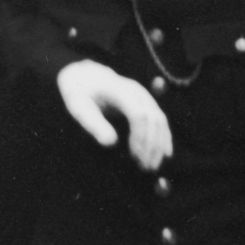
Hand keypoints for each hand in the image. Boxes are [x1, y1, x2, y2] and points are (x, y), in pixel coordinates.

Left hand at [54, 61, 171, 171]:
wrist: (84, 77)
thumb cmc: (79, 94)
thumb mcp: (79, 108)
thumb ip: (94, 124)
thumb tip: (111, 143)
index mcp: (120, 91)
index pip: (139, 115)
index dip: (140, 137)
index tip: (134, 157)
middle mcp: (137, 92)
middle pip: (153, 119)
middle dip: (152, 145)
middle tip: (146, 168)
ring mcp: (144, 96)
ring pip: (160, 120)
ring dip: (159, 144)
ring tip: (153, 166)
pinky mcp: (147, 103)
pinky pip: (161, 120)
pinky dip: (164, 137)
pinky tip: (165, 153)